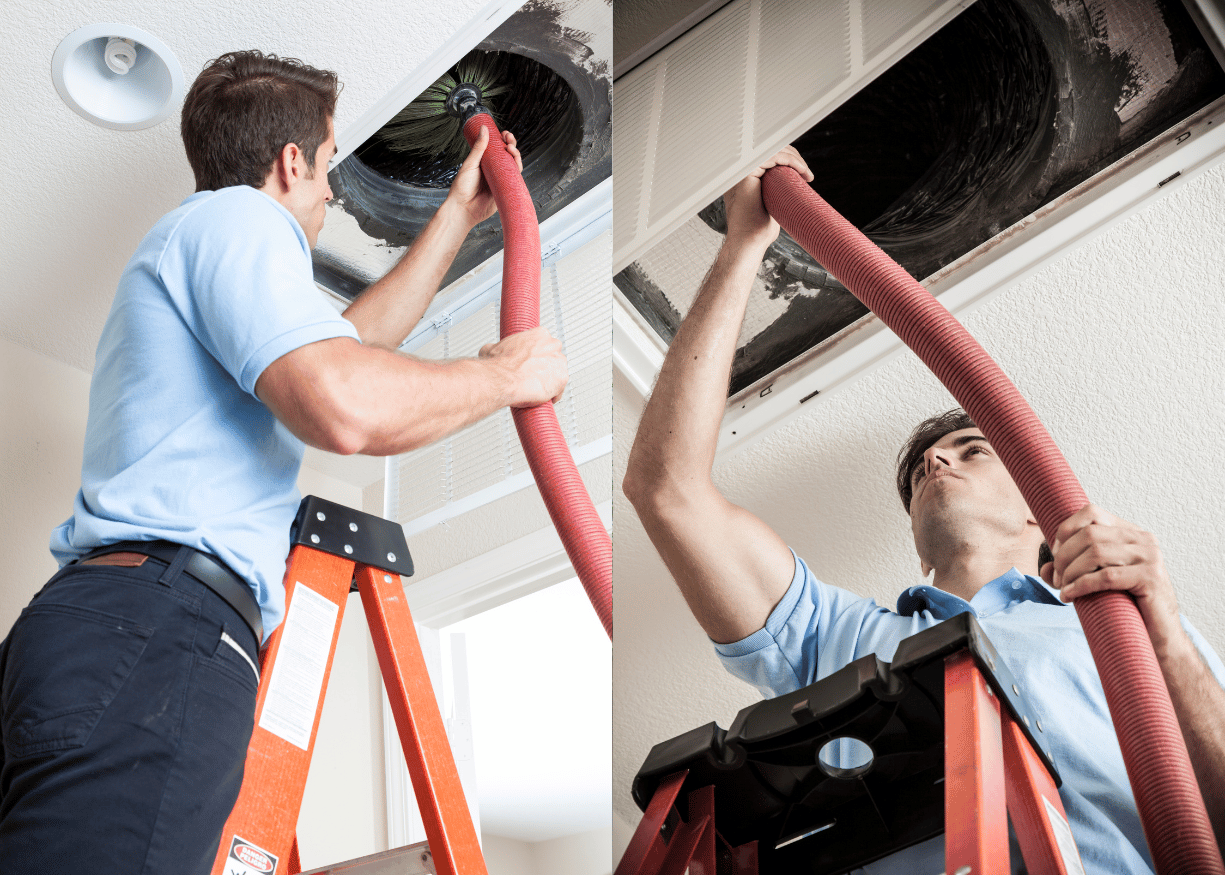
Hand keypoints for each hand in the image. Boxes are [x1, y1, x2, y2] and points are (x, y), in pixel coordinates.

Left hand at [446, 126, 522, 227]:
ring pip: (513, 166)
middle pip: (508, 156)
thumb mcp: (470, 164)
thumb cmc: (462, 188)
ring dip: (516, 156)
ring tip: (511, 149)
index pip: (497, 149)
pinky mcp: (505, 191)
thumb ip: (479, 147)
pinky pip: (515, 180)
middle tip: (509, 139)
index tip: (504, 133)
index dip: (503, 140)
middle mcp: (494, 171)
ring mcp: (500, 180)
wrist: (463, 209)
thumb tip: (484, 128)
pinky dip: (518, 171)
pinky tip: (516, 163)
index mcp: (485, 163)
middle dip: (511, 145)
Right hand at [479, 326, 567, 406]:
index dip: (536, 355)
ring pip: (557, 374)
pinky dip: (551, 396)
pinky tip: (541, 399)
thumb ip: (499, 347)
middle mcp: (552, 345)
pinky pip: (558, 391)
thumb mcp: (492, 348)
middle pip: (554, 357)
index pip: (544, 343)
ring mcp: (559, 362)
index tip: (530, 362)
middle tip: (533, 376)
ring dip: (549, 381)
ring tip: (536, 389)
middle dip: (545, 367)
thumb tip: (492, 350)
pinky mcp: (562, 380)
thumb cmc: (498, 365)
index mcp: (539, 334)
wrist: (502, 380)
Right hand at [722, 145, 813, 253]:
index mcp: (745, 179)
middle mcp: (741, 173)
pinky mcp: (746, 173)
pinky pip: (771, 157)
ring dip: (794, 158)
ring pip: (772, 151)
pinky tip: (800, 169)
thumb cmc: (759, 231)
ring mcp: (742, 172)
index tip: (804, 173)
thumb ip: (775, 193)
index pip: (768, 157)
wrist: (750, 242)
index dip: (788, 159)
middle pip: (770, 151)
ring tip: (806, 172)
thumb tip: (793, 190)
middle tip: (807, 173)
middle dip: (793, 157)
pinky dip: (789, 160)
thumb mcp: (771, 205)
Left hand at [1041, 503, 1185, 652]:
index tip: (1056, 554)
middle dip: (1064, 556)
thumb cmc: (1126, 605)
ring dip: (1071, 572)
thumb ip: (1071, 571)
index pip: (1091, 512)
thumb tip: (1045, 569)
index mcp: (1130, 532)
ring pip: (1095, 553)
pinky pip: (1106, 576)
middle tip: (1057, 578)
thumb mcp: (1095, 581)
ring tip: (1064, 588)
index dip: (1066, 530)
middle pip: (1088, 534)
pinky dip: (1081, 585)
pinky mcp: (1151, 578)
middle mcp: (1142, 539)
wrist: (1157, 635)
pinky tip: (1070, 596)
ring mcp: (1149, 557)